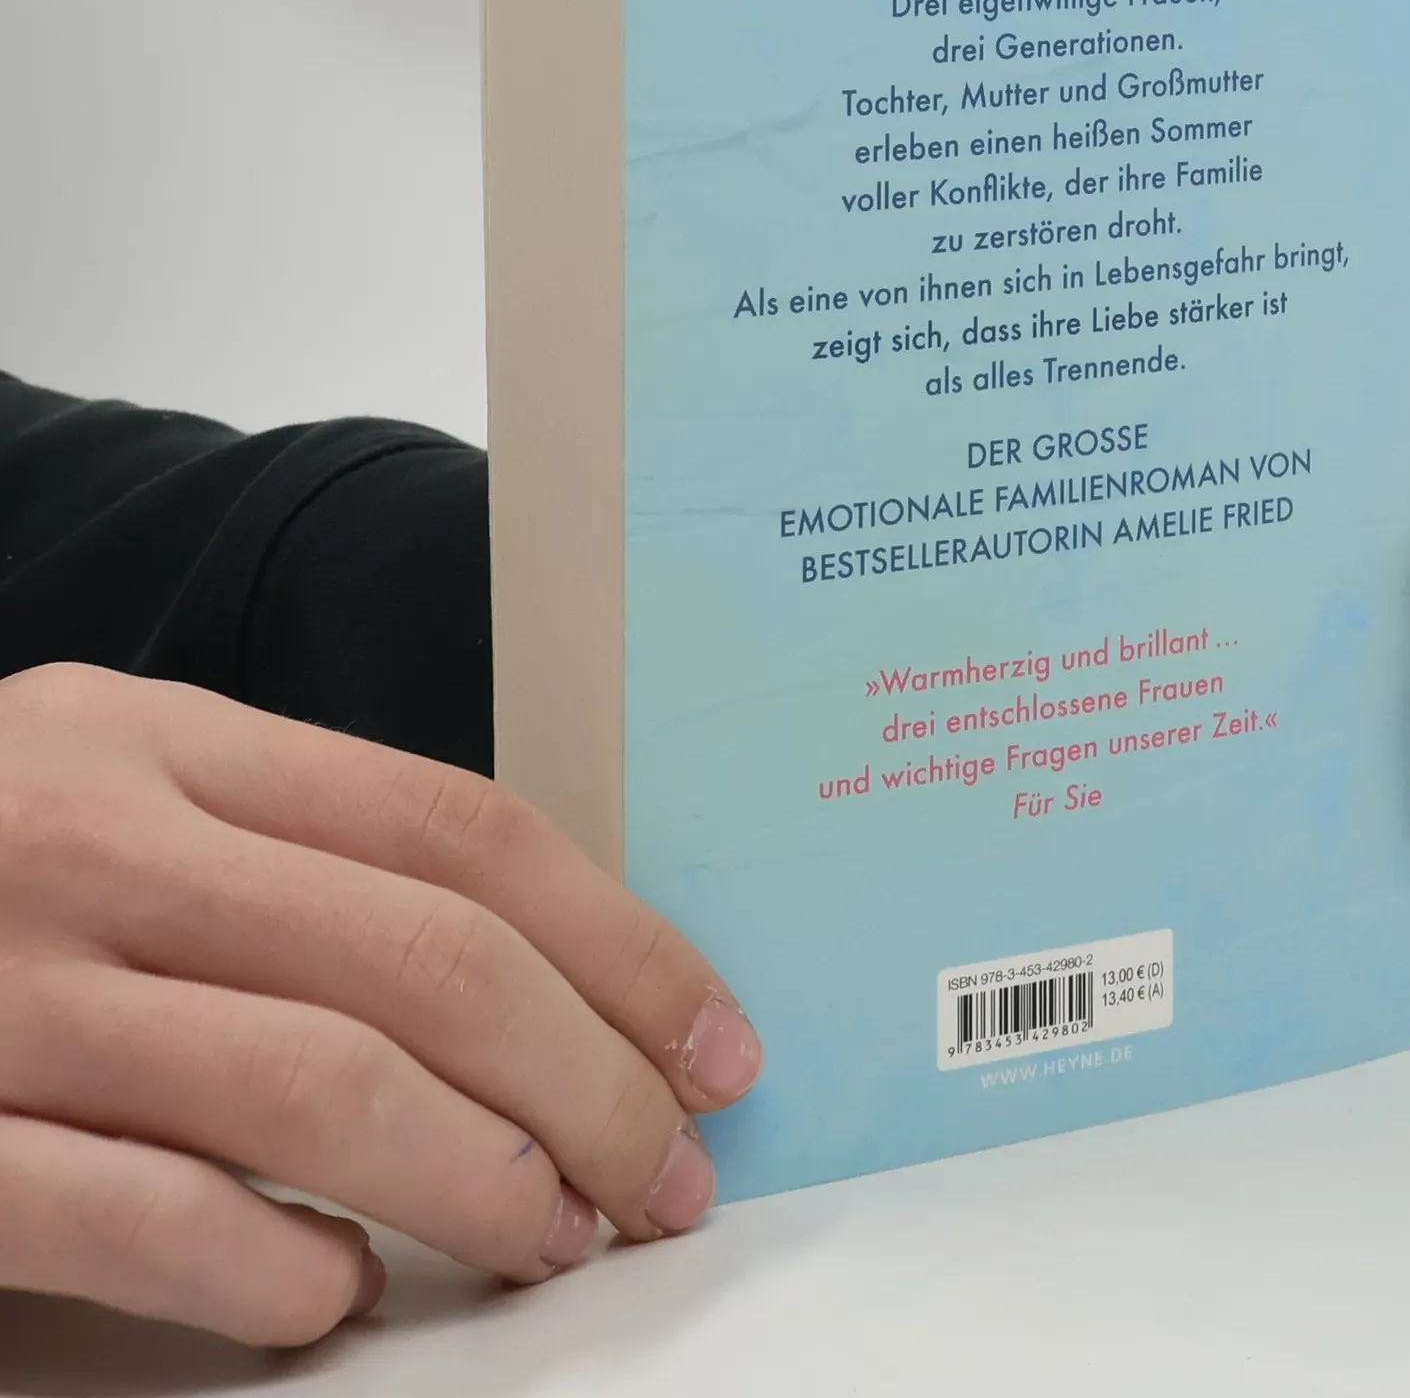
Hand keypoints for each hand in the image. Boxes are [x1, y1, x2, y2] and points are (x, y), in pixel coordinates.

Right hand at [0, 665, 761, 1345]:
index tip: (714, 1039)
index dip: (622, 944)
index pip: (463, 832)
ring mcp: (2, 990)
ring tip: (561, 1234)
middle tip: (672, 1172)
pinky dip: (279, 1271)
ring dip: (484, 1179)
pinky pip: (147, 1218)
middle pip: (428, 961)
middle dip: (593, 1079)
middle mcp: (92, 838)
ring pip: (321, 1088)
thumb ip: (295, 850)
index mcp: (162, 739)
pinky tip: (338, 1295)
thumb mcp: (118, 786)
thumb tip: (540, 971)